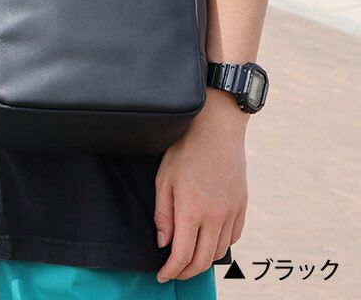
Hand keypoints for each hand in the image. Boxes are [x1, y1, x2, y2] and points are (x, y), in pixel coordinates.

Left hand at [154, 87, 248, 281]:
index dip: (171, 271)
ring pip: (220, 251)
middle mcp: (215, 216)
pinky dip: (221, 245)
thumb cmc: (185, 149)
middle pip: (203, 260)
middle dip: (186, 272)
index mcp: (191, 210)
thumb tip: (163, 243)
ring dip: (204, 260)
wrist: (217, 128)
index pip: (182, 256)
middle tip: (174, 272)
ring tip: (190, 258)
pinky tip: (211, 241)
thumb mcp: (164, 178)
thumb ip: (163, 214)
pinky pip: (234, 236)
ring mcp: (231, 211)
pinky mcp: (242, 204)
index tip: (162, 276)